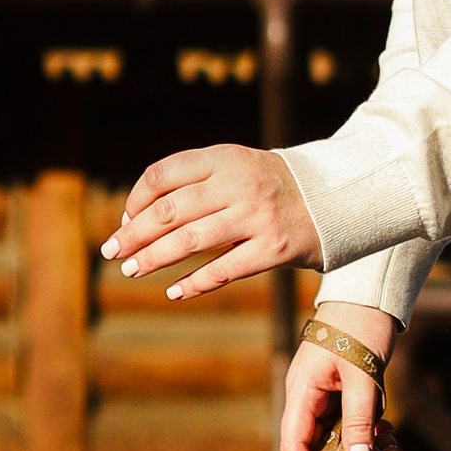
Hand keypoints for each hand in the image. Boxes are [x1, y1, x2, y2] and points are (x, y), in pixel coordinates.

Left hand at [102, 143, 322, 302]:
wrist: (338, 198)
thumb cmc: (274, 187)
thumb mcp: (238, 167)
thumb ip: (196, 183)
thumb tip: (138, 215)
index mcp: (225, 158)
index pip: (163, 174)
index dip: (136, 198)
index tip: (125, 219)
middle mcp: (239, 185)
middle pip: (169, 210)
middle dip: (134, 233)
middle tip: (112, 251)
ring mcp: (257, 217)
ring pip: (190, 241)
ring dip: (153, 258)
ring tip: (131, 270)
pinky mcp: (274, 248)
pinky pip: (223, 270)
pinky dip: (193, 283)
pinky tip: (173, 291)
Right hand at [282, 303, 397, 450]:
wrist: (369, 295)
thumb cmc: (362, 328)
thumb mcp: (364, 378)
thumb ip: (360, 420)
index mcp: (301, 392)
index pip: (294, 446)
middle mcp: (305, 398)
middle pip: (313, 447)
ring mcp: (321, 397)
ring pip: (335, 438)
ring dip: (361, 445)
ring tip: (389, 438)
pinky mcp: (338, 394)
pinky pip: (347, 424)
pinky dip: (367, 431)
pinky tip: (388, 430)